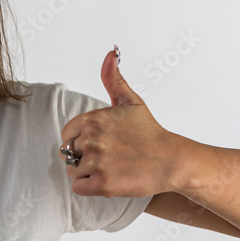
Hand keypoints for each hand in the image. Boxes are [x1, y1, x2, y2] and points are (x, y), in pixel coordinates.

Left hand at [60, 48, 179, 198]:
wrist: (171, 160)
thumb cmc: (149, 132)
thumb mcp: (130, 101)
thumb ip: (113, 78)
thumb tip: (111, 53)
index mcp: (93, 119)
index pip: (67, 134)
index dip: (80, 141)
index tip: (99, 144)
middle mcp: (92, 139)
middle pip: (69, 153)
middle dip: (83, 157)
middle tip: (107, 158)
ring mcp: (97, 162)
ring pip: (72, 171)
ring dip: (86, 173)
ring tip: (109, 169)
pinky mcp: (102, 184)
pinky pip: (78, 188)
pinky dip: (88, 187)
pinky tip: (106, 180)